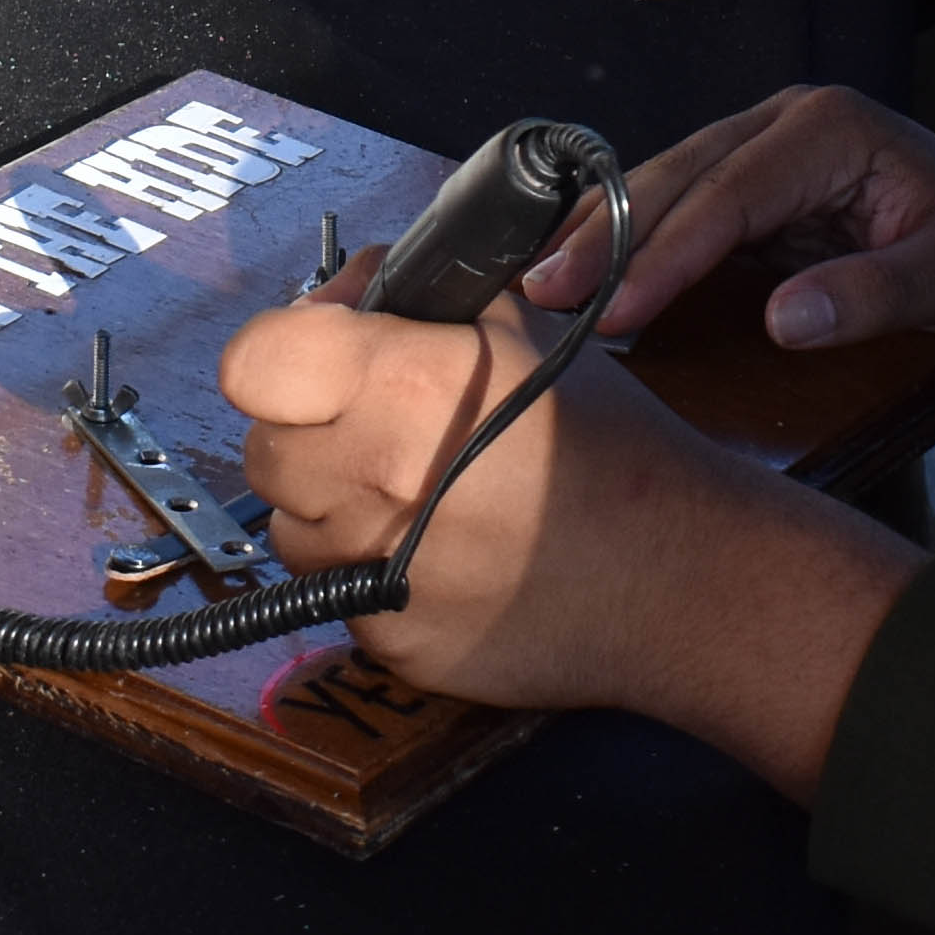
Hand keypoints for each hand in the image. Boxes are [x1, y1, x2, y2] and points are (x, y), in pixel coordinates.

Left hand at [219, 278, 921, 776]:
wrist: (681, 577)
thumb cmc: (613, 447)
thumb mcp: (526, 332)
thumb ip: (425, 297)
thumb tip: (350, 291)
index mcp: (401, 387)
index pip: (253, 360)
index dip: (280, 352)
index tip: (319, 358)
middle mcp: (371, 481)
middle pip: (263, 448)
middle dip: (308, 430)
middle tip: (379, 427)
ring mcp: (372, 574)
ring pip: (291, 528)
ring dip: (331, 506)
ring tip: (419, 495)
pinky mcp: (386, 643)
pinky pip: (338, 593)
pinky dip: (370, 572)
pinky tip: (444, 555)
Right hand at [523, 84, 934, 360]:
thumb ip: (874, 294)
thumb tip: (782, 321)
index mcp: (831, 129)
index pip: (731, 192)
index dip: (668, 251)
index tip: (617, 308)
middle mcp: (785, 126)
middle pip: (680, 175)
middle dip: (606, 234)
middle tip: (540, 291)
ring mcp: (762, 154)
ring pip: (664, 186)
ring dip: (600, 235)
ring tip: (534, 284)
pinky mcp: (751, 194)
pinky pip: (677, 212)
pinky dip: (624, 243)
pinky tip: (578, 276)